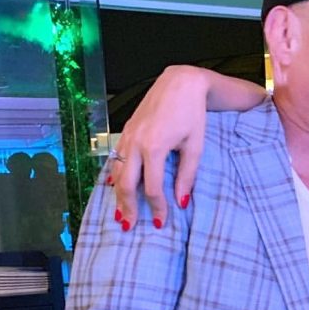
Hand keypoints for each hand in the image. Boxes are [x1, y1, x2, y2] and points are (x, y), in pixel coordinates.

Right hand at [110, 66, 210, 229]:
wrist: (180, 83)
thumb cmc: (192, 114)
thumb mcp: (195, 147)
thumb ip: (187, 176)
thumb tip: (181, 202)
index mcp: (154, 147)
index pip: (152, 188)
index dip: (156, 207)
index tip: (160, 222)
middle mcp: (136, 142)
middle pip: (126, 184)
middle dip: (127, 208)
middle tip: (129, 227)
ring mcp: (128, 135)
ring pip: (116, 172)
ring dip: (117, 195)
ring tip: (119, 213)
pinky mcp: (126, 130)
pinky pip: (115, 159)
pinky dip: (113, 176)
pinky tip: (113, 188)